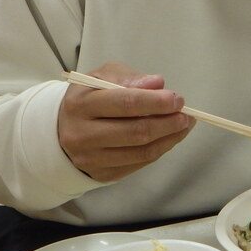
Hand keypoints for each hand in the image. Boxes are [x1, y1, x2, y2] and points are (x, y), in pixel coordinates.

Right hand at [58, 61, 195, 181]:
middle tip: (186, 114)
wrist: (63, 128)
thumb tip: (157, 83)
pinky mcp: (101, 174)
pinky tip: (170, 137)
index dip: (156, 102)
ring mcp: (90, 158)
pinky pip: (139, 163)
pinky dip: (160, 150)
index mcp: (80, 104)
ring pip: (141, 151)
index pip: (125, 103)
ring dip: (170, 138)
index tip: (177, 99)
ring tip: (184, 125)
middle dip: (168, 123)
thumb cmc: (91, 96)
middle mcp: (81, 134)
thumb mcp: (103, 76)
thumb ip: (130, 77)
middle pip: (136, 132)